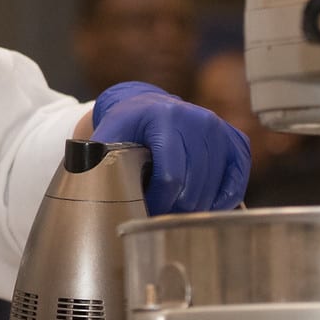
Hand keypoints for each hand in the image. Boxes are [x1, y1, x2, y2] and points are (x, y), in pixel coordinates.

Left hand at [93, 81, 250, 213]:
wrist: (149, 107)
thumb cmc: (126, 127)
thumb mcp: (106, 136)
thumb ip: (94, 155)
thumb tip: (82, 174)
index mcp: (165, 117)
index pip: (170, 176)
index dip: (157, 201)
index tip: (144, 208)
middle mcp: (198, 119)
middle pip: (194, 187)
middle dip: (174, 207)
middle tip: (158, 212)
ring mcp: (220, 129)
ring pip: (214, 188)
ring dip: (195, 206)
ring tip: (174, 207)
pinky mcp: (236, 141)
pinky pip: (237, 181)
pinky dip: (221, 199)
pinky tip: (203, 202)